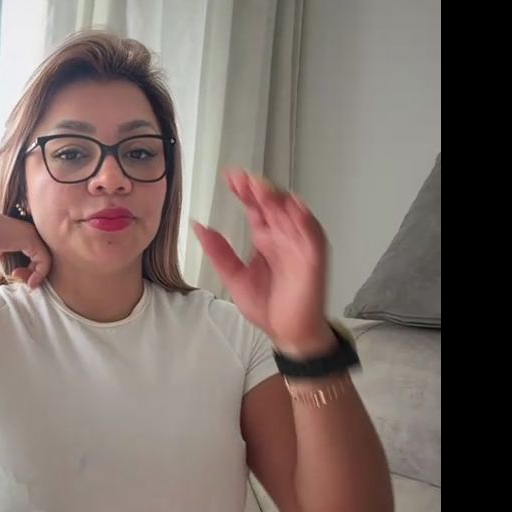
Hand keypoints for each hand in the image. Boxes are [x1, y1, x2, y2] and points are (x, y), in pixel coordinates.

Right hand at [0, 210, 51, 288]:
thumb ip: (11, 261)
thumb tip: (18, 272)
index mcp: (21, 235)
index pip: (35, 256)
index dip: (31, 271)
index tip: (20, 280)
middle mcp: (29, 232)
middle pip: (41, 258)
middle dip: (34, 274)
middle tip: (26, 284)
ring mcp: (31, 234)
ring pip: (45, 259)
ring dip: (37, 276)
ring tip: (27, 284)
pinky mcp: (31, 239)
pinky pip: (44, 260)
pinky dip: (40, 274)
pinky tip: (30, 282)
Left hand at [192, 171, 334, 356]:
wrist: (288, 334)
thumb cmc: (268, 307)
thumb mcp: (235, 278)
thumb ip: (219, 252)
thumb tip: (198, 226)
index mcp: (265, 239)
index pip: (254, 208)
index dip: (244, 192)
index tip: (229, 177)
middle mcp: (282, 237)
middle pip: (271, 205)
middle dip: (258, 189)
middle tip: (242, 178)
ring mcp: (299, 245)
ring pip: (290, 214)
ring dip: (277, 199)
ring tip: (260, 187)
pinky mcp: (313, 258)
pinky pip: (311, 233)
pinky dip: (304, 218)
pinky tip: (292, 205)